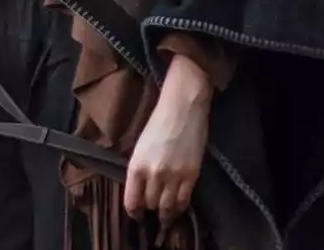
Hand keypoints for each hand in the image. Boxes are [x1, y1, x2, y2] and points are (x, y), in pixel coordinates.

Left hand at [123, 51, 212, 230]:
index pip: (132, 201)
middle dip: (151, 208)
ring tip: (166, 215)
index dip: (134, 212)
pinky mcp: (192, 175)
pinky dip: (180, 207)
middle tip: (154, 210)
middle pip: (151, 204)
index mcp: (136, 166)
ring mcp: (174, 176)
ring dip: (166, 212)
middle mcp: (153, 174)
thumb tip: (140, 191)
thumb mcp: (140, 147)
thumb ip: (139, 170)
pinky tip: (178, 207)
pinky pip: (184, 200)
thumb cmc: (157, 123)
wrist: (181, 108)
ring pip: (167, 207)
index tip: (137, 215)